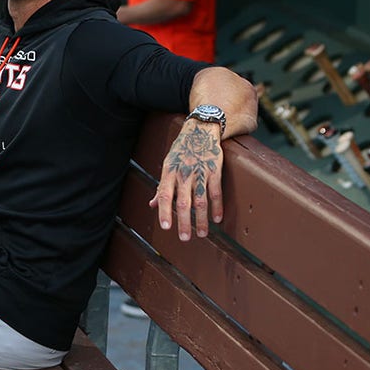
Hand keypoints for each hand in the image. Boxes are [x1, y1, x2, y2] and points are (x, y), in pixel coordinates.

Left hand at [149, 119, 223, 240]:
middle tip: (185, 238)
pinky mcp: (214, 171)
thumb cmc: (181, 151)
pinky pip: (216, 192)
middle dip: (183, 222)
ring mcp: (200, 172)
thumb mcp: (168, 165)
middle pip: (182, 202)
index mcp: (169, 173)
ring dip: (201, 219)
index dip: (164, 212)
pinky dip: (217, 206)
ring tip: (202, 234)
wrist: (200, 131)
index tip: (166, 227)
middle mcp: (184, 174)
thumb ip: (162, 187)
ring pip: (200, 200)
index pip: (164, 195)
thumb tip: (151, 205)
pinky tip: (217, 219)